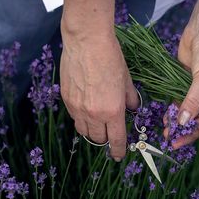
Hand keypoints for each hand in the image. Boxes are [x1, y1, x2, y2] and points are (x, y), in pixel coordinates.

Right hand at [60, 31, 139, 160]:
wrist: (87, 42)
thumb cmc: (111, 59)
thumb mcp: (127, 80)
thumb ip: (131, 99)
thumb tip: (132, 109)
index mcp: (113, 111)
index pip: (116, 140)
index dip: (118, 150)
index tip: (118, 156)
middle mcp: (94, 114)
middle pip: (98, 139)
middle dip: (105, 139)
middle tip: (110, 132)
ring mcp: (77, 107)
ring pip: (83, 131)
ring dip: (92, 131)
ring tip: (98, 122)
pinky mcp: (66, 99)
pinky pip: (74, 118)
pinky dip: (82, 119)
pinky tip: (87, 109)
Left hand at [164, 20, 198, 148]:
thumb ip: (193, 102)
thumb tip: (182, 122)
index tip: (187, 131)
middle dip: (186, 130)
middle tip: (172, 140)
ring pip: (188, 112)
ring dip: (177, 121)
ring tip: (166, 130)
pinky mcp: (187, 84)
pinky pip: (180, 101)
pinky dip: (173, 109)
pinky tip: (166, 117)